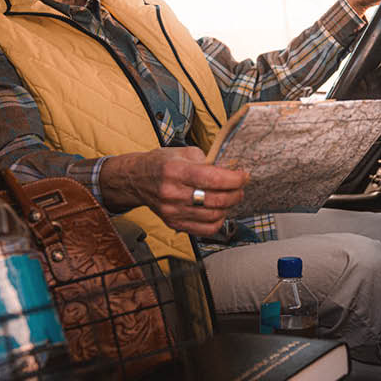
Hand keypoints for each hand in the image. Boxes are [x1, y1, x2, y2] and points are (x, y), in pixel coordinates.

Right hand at [98, 146, 247, 235]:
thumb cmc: (161, 163)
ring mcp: (172, 211)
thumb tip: (230, 169)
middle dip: (236, 193)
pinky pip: (204, 229)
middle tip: (241, 186)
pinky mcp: (173, 223)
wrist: (135, 180)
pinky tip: (220, 211)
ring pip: (213, 216)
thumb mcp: (182, 151)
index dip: (234, 179)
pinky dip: (218, 221)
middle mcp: (173, 193)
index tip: (244, 175)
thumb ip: (206, 159)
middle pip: (215, 199)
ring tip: (232, 197)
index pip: (212, 178)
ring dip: (229, 207)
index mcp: (175, 170)